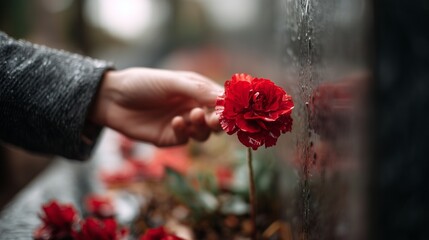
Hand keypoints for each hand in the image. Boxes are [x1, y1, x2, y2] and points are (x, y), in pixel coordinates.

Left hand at [90, 68, 222, 145]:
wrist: (112, 98)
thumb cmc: (143, 83)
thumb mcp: (173, 82)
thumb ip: (199, 91)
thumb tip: (226, 100)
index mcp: (197, 91)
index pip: (221, 101)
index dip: (229, 107)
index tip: (233, 111)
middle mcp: (192, 108)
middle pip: (217, 121)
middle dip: (220, 121)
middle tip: (215, 119)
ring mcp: (182, 124)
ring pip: (204, 133)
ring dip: (203, 126)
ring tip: (194, 116)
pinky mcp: (169, 138)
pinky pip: (185, 139)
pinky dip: (184, 131)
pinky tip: (175, 122)